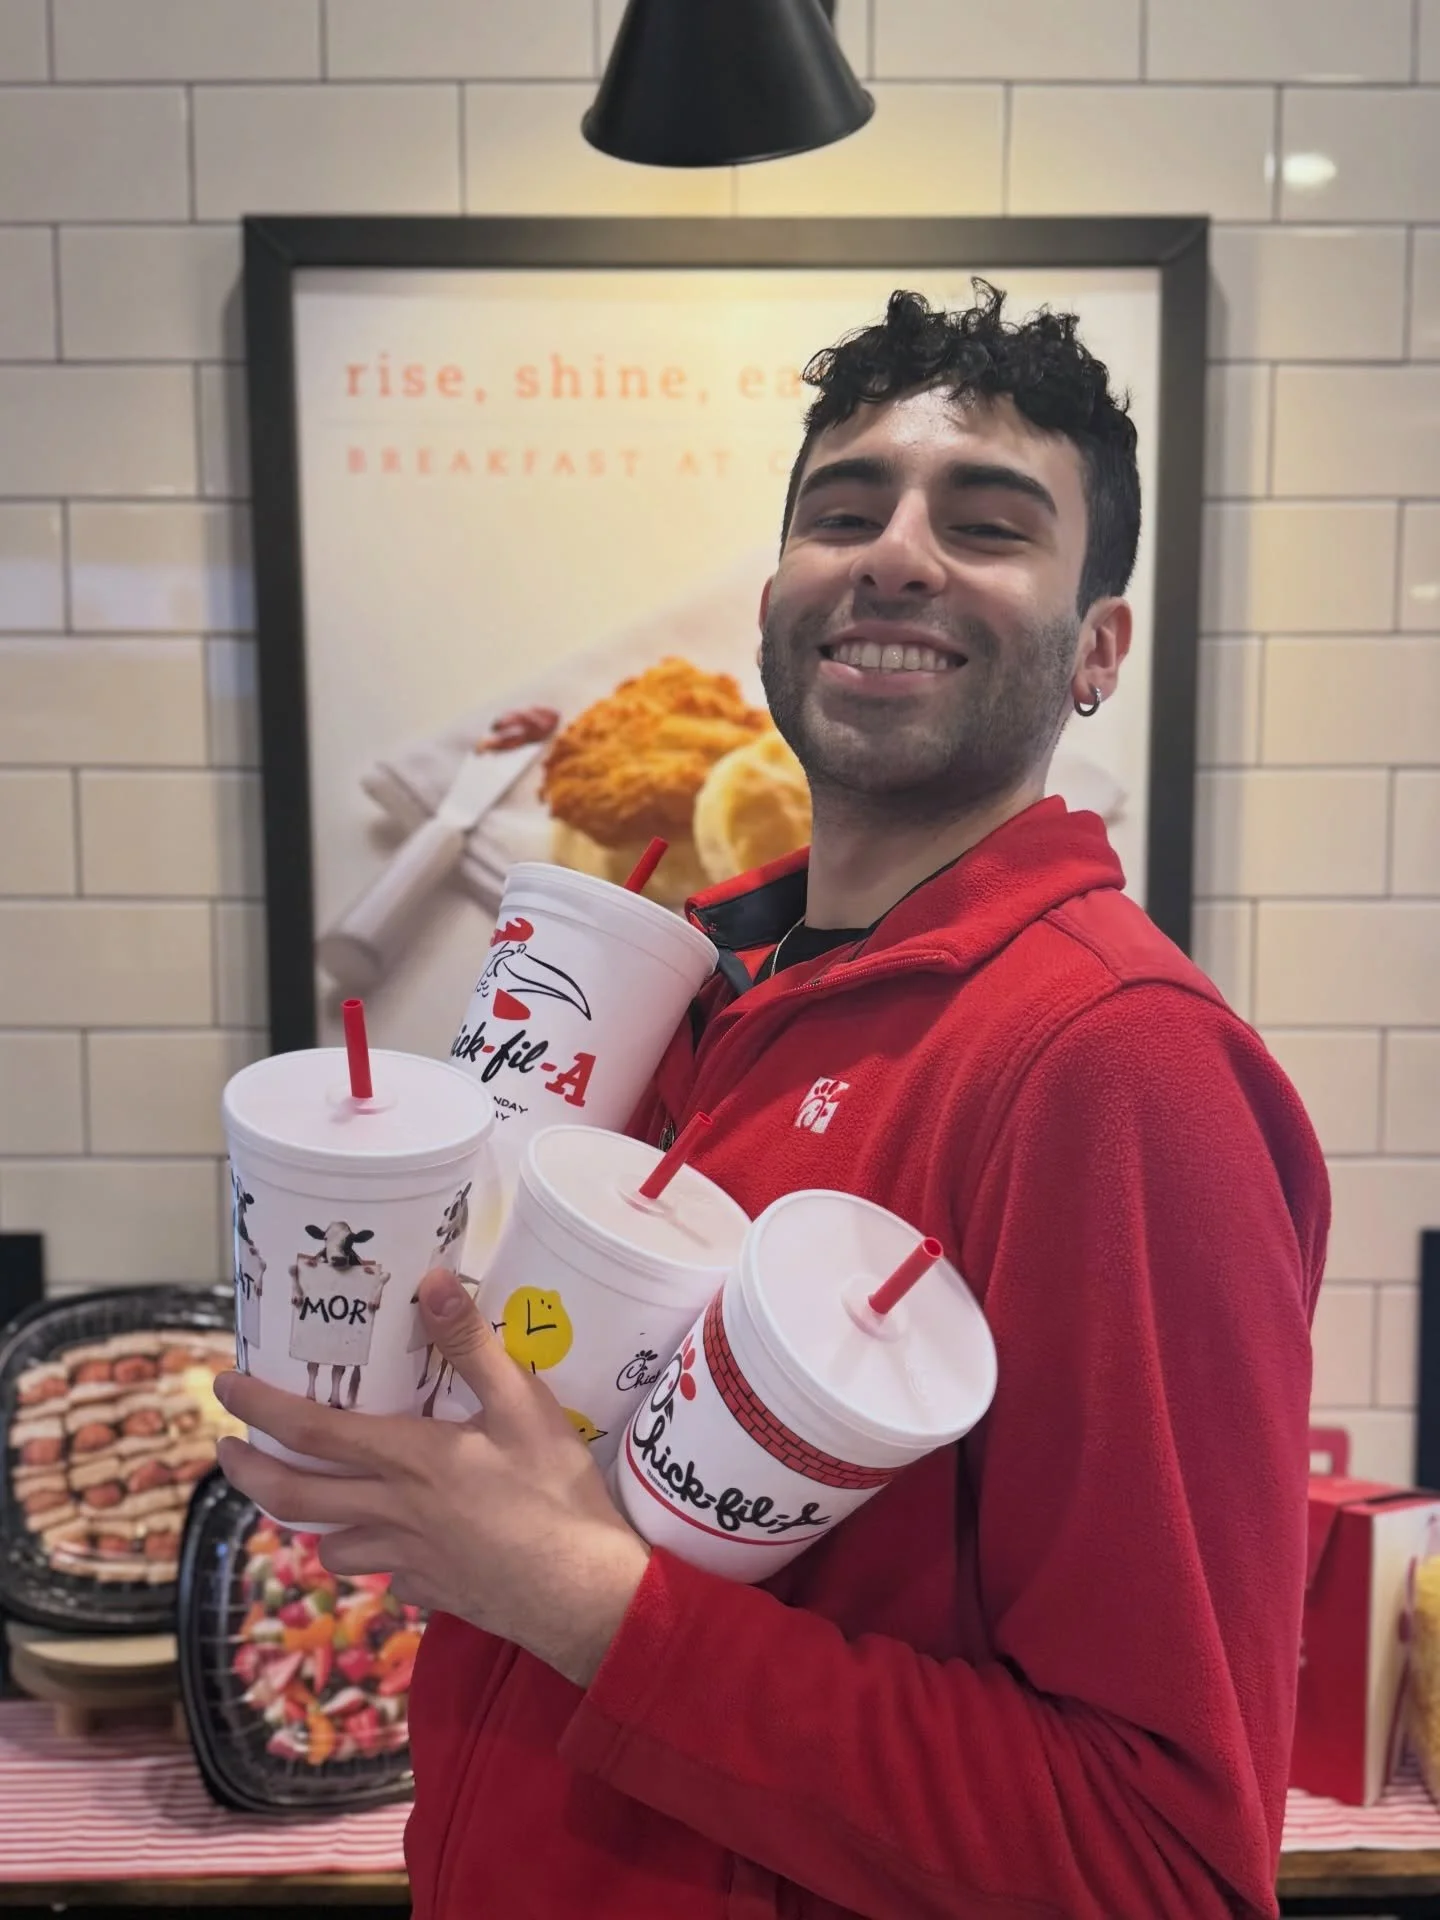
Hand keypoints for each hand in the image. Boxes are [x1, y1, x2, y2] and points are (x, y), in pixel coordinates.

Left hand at [213, 1268, 649, 1687]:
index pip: (313, 1431)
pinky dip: (378, 1557)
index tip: (225, 1385)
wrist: (585, 1595)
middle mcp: (392, 1512)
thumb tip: (432, 1280)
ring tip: (313, 1498)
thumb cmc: (556, 1493)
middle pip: (295, 1498)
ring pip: (331, 1547)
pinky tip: (397, 1545)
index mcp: (408, 1460)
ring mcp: (408, 1560)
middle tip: (225, 1451)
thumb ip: (473, 1345)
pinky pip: (387, 1574)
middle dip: (249, 1472)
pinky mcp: (433, 1592)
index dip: (261, 1406)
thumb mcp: (524, 1406)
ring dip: (311, 1522)